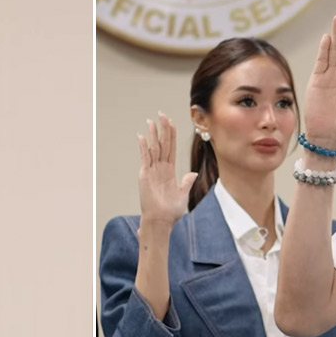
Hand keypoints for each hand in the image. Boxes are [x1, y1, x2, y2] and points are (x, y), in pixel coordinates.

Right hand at [138, 113, 196, 227]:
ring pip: (153, 149)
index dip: (171, 135)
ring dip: (153, 134)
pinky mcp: (145, 175)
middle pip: (162, 145)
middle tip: (162, 114)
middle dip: (162, 129)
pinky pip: (145, 159)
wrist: (161, 221)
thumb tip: (193, 173)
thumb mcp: (183, 195)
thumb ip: (186, 183)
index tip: (171, 122)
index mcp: (169, 171)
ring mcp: (151, 171)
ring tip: (152, 121)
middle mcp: (160, 168)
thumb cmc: (170, 212)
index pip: (170, 149)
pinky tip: (142, 137)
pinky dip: (143, 148)